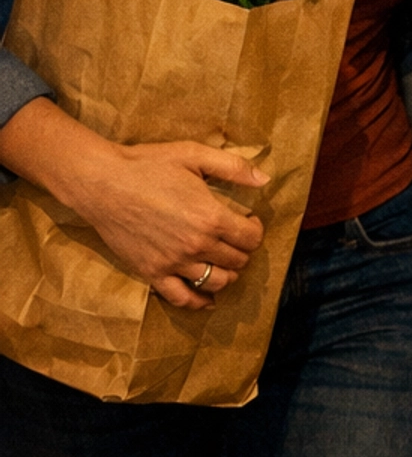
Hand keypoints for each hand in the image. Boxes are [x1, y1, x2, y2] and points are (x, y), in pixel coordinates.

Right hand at [56, 136, 266, 310]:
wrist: (102, 182)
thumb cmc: (147, 165)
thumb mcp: (194, 154)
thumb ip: (233, 167)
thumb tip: (264, 179)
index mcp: (211, 217)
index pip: (250, 238)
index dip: (255, 230)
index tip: (248, 221)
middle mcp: (196, 245)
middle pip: (237, 261)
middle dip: (242, 250)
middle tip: (235, 239)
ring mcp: (174, 262)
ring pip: (216, 281)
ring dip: (227, 274)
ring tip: (223, 262)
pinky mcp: (152, 272)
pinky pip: (182, 298)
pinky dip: (199, 302)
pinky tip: (207, 298)